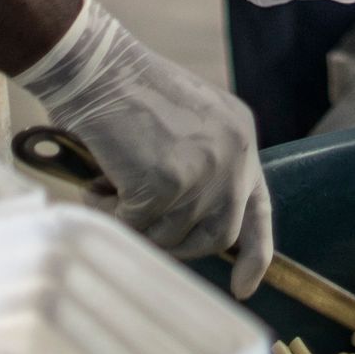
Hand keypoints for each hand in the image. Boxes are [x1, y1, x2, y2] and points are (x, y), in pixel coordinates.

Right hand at [17, 0, 273, 296]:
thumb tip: (191, 223)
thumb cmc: (129, 92)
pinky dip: (111, 214)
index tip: (245, 287)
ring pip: (171, 236)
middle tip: (140, 224)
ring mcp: (203, 172)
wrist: (98, 66)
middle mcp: (234, 156)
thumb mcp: (189, 123)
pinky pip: (137, 227)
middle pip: (218, 235)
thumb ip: (204, 165)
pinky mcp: (167, 183)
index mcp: (242, 138)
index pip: (259, 209)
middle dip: (178, 243)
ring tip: (108, 189)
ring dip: (136, 224)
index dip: (256, 254)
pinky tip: (96, 187)